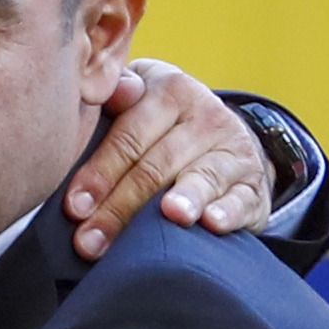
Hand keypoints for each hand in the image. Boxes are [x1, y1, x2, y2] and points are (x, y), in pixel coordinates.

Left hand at [63, 60, 274, 259]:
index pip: (129, 137)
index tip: (74, 207)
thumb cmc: (159, 123)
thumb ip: (115, 95)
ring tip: (170, 216)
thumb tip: (104, 89)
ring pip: (202, 178)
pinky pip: (242, 198)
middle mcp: (207, 116)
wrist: (222, 136)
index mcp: (170, 91)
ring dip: (184, 201)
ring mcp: (235, 151)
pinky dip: (228, 212)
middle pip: (157, 166)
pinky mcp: (254, 184)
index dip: (99, 172)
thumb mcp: (139, 99)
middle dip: (120, 207)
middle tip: (90, 240)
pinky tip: (212, 224)